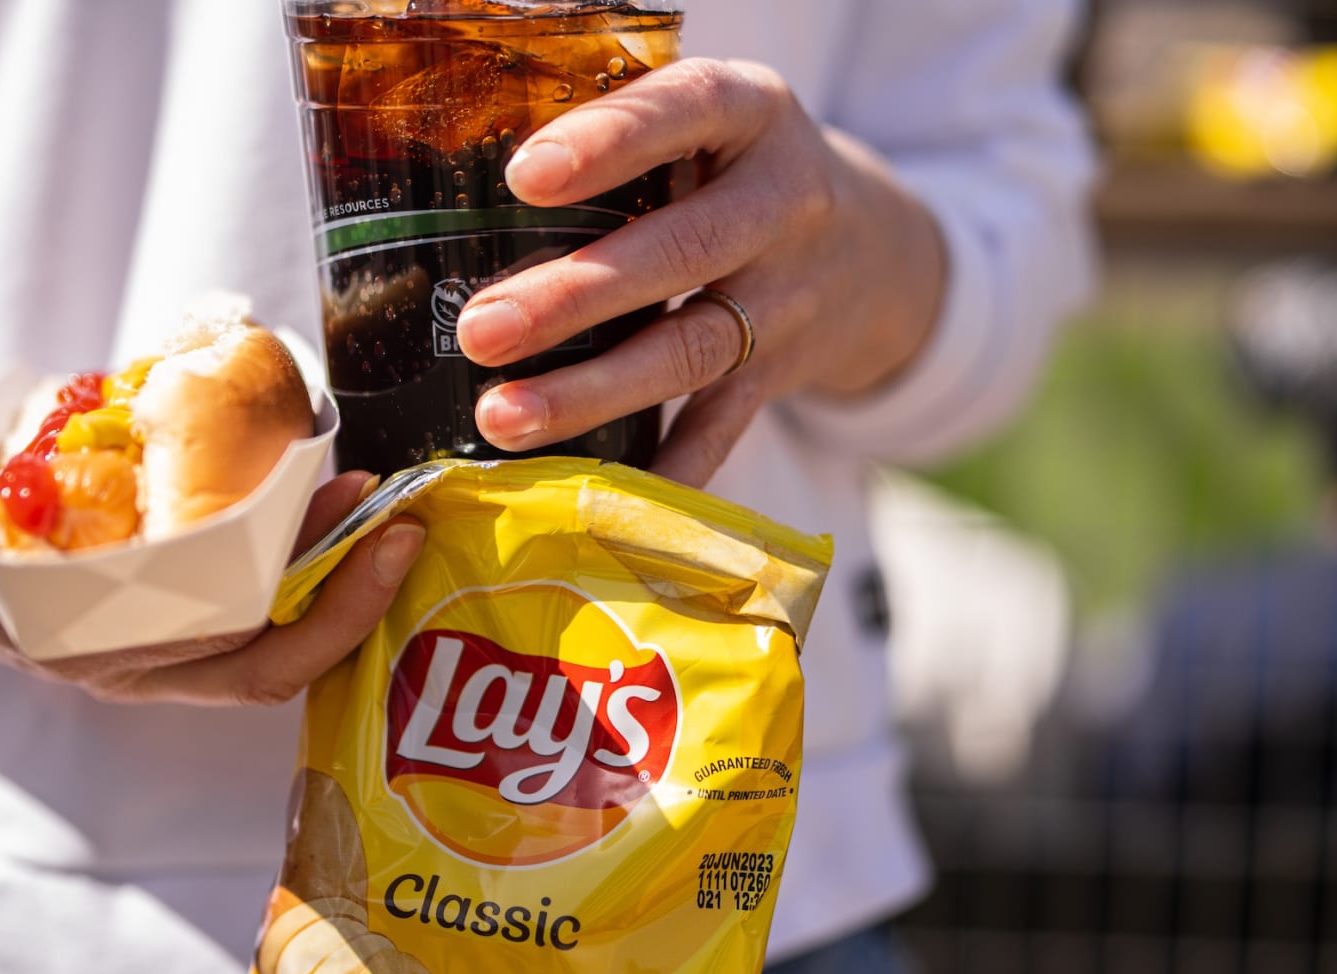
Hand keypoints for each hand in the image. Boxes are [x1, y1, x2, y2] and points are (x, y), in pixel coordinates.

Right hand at [0, 413, 421, 707]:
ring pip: (273, 624)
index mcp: (93, 652)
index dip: (322, 613)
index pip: (238, 659)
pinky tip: (322, 489)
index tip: (374, 538)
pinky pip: (250, 594)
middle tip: (399, 512)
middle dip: (350, 587)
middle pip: (279, 646)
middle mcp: (141, 659)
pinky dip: (294, 550)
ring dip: (331, 566)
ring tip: (373, 490)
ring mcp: (155, 636)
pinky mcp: (162, 598)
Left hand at [456, 58, 947, 487]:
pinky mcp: (780, 372)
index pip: (688, 111)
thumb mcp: (710, 119)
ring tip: (501, 418)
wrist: (874, 250)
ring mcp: (788, 297)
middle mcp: (784, 203)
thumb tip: (462, 168)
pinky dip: (661, 471)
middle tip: (481, 332)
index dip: (611, 141)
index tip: (525, 176)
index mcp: (755, 113)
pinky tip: (592, 500)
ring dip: (591, 394)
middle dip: (574, 298)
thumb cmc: (738, 169)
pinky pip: (718, 429)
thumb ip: (623, 129)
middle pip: (681, 253)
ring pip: (690, 351)